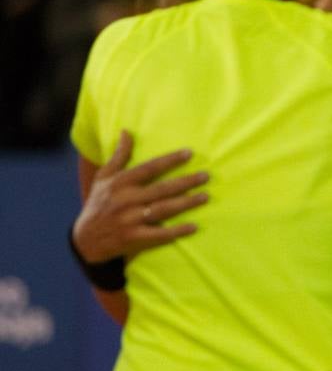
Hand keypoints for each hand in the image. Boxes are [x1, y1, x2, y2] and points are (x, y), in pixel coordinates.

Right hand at [74, 130, 208, 262]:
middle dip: (185, 182)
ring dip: (186, 203)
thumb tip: (126, 131)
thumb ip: (119, 156)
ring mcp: (129, 220)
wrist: (85, 239)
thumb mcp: (104, 178)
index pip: (149, 168)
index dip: (169, 160)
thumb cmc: (99, 203)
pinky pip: (159, 234)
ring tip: (205, 196)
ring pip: (163, 209)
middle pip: (161, 188)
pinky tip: (193, 227)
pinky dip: (176, 231)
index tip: (189, 153)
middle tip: (206, 176)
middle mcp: (125, 200)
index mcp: (120, 183)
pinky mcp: (133, 238)